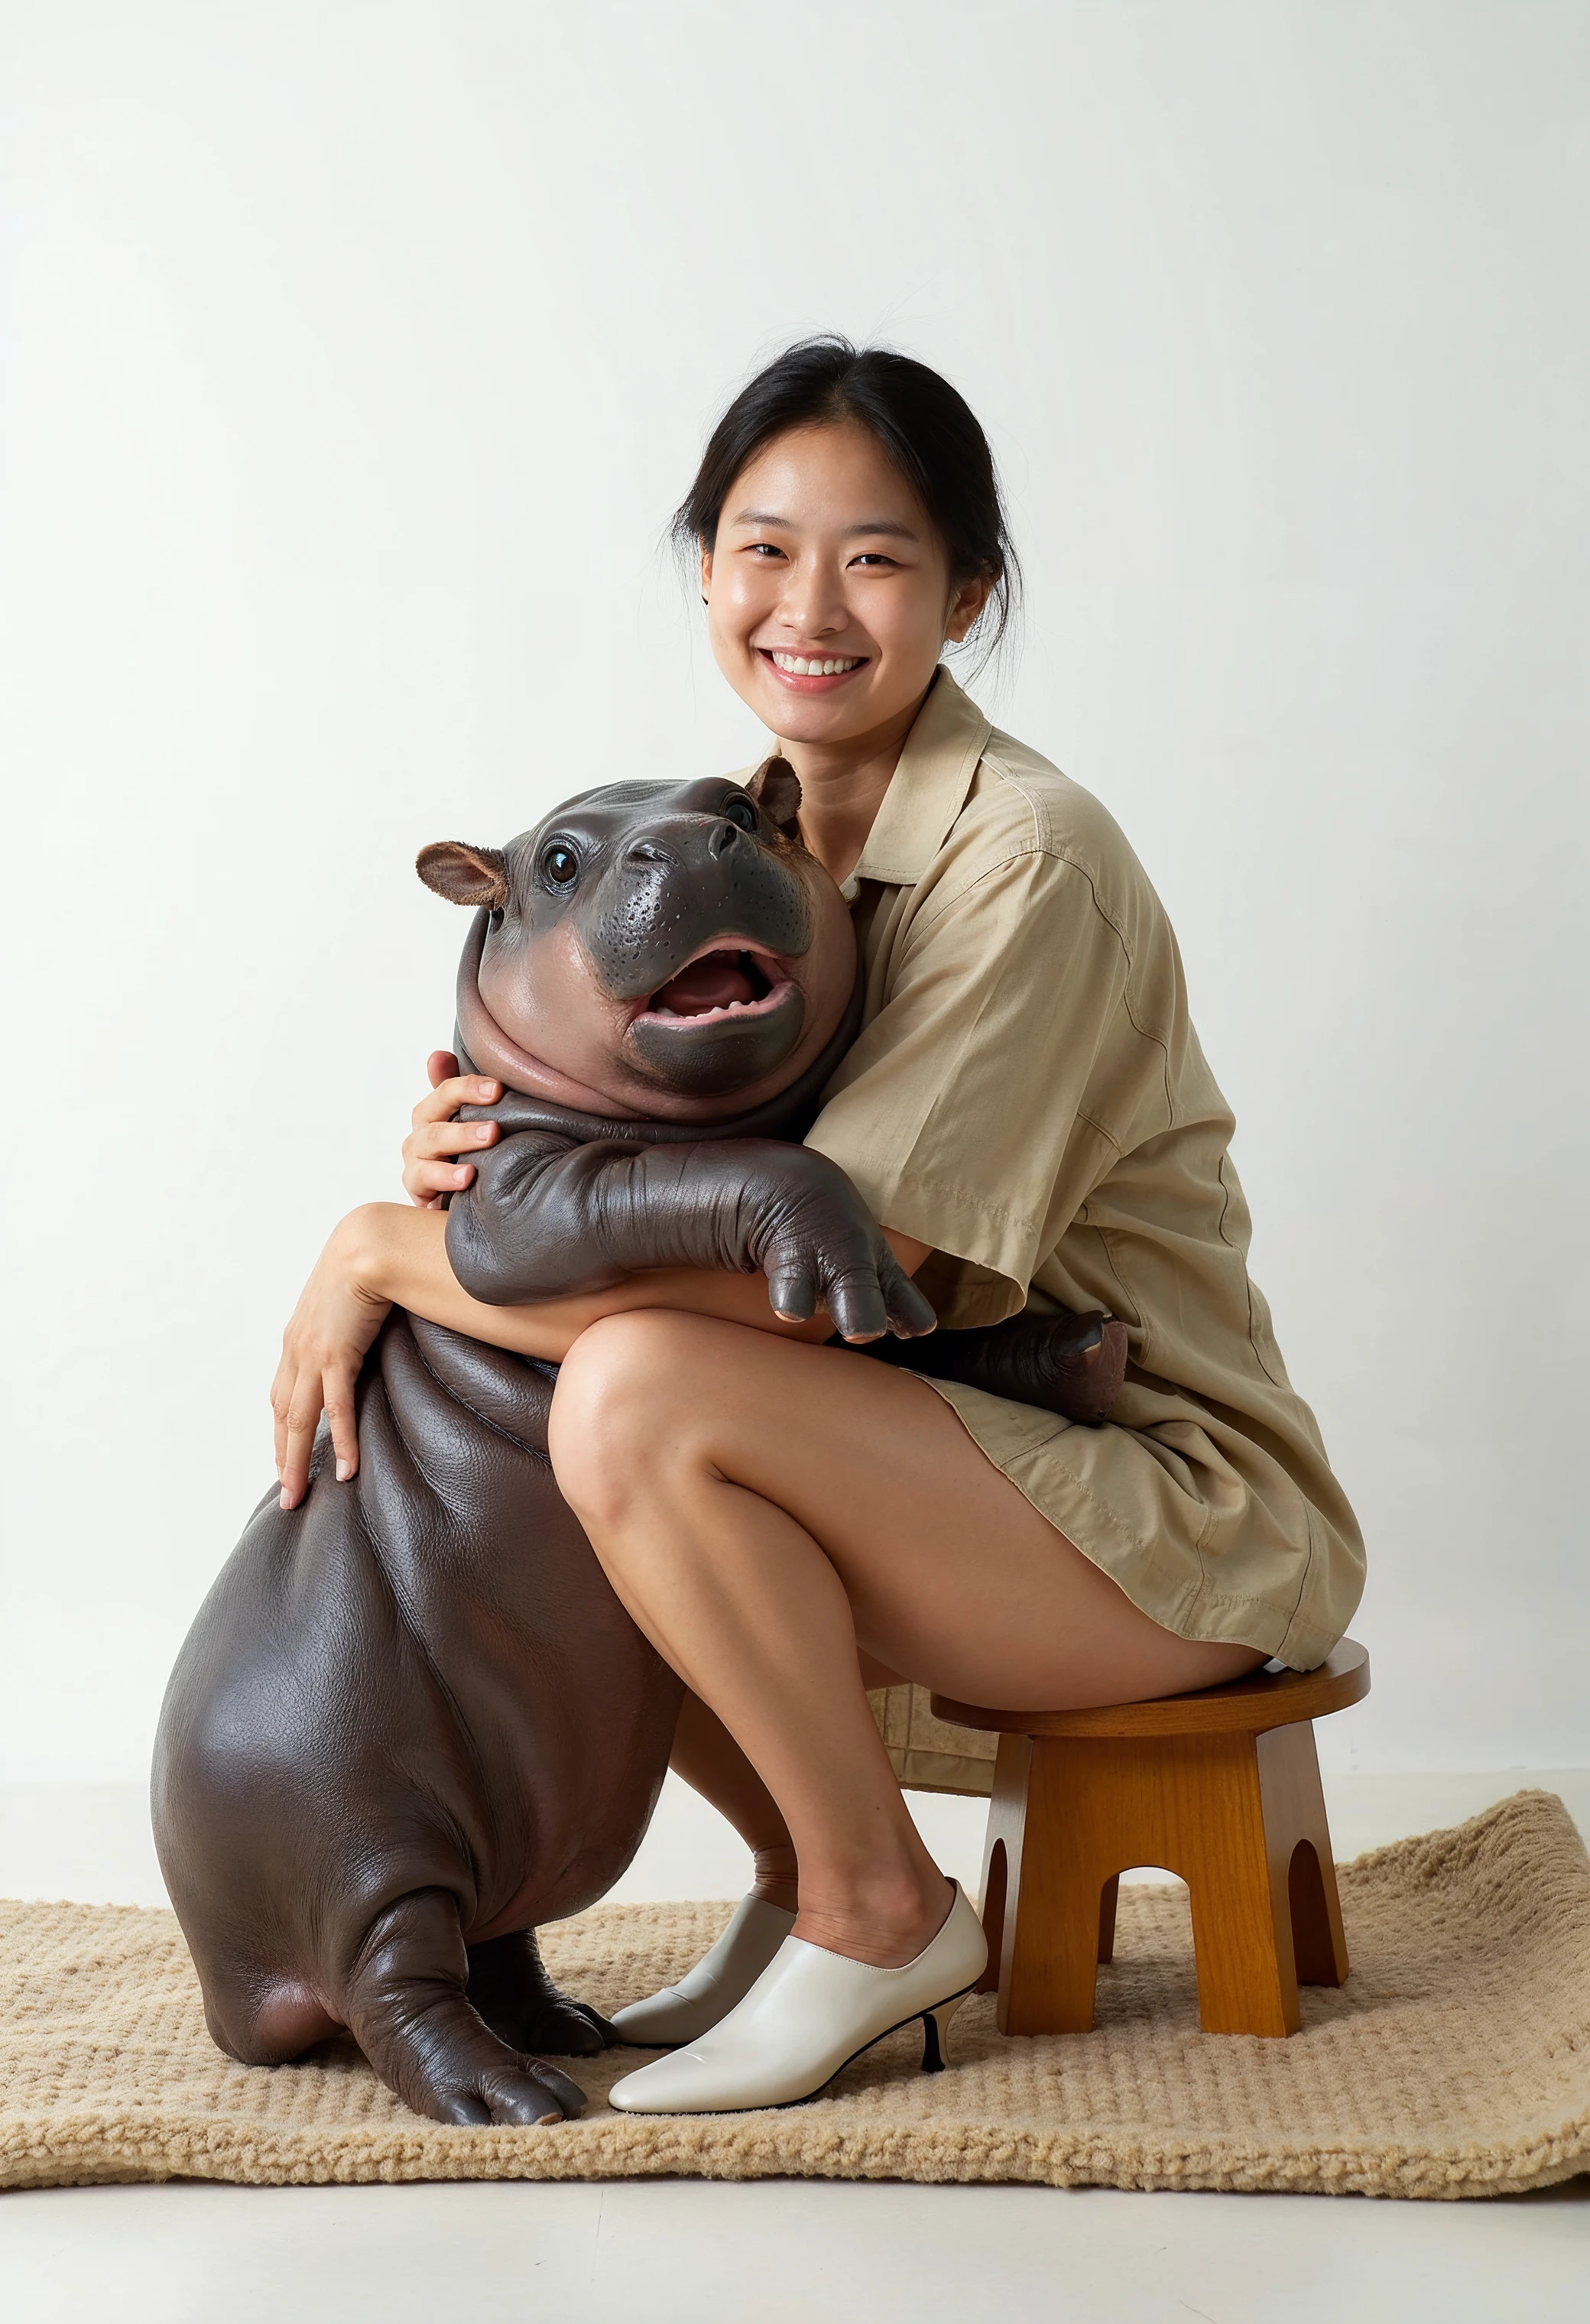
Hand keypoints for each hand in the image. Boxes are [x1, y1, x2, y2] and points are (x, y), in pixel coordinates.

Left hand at [270, 1210, 393, 1509]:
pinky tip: (345, 1469)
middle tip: (288, 1496)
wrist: (367, 1244)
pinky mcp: (334, 1354)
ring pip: (297, 1421)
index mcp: (298, 1339)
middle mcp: (296, 1351)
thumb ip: (348, 1325)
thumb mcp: (347, 1300)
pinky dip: (339, 1440)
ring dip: (297, 1461)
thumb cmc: (365, 1263)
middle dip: (282, 1458)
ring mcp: (311, 1354)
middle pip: (282, 1417)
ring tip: (300, 1495)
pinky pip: (336, 1408)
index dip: (282, 1431)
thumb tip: (364, 1337)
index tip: (285, 1459)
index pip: (283, 1396)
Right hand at [402, 1049, 502, 1205]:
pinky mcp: (418, 1189)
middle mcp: (422, 1133)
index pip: (445, 1091)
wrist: (462, 1200)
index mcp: (435, 1112)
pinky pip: (422, 1180)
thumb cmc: (471, 1155)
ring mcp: (417, 1160)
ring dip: (455, 1145)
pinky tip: (466, 1179)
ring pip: (427, 1146)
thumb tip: (437, 1055)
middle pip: (432, 1118)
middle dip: (463, 1122)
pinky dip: (443, 1178)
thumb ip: (464, 1090)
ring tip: (481, 1152)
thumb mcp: (474, 1121)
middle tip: (494, 1129)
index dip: (468, 1088)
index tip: (497, 1089)